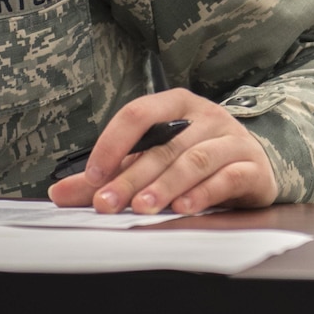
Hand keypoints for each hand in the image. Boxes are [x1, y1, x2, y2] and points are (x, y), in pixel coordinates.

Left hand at [46, 88, 277, 215]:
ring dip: (166, 185)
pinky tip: (184, 208)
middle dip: (132, 177)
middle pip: (164, 146)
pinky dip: (204, 193)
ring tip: (143, 208)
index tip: (94, 175)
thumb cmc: (196, 158)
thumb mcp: (153, 160)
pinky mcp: (252, 167)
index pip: (139, 113)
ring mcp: (232, 139)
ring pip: (195, 160)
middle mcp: (206, 116)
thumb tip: (59, 192)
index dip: (113, 143)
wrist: (254, 164)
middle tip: (108, 204)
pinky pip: (228, 177)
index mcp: (177, 105)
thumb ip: (109, 175)